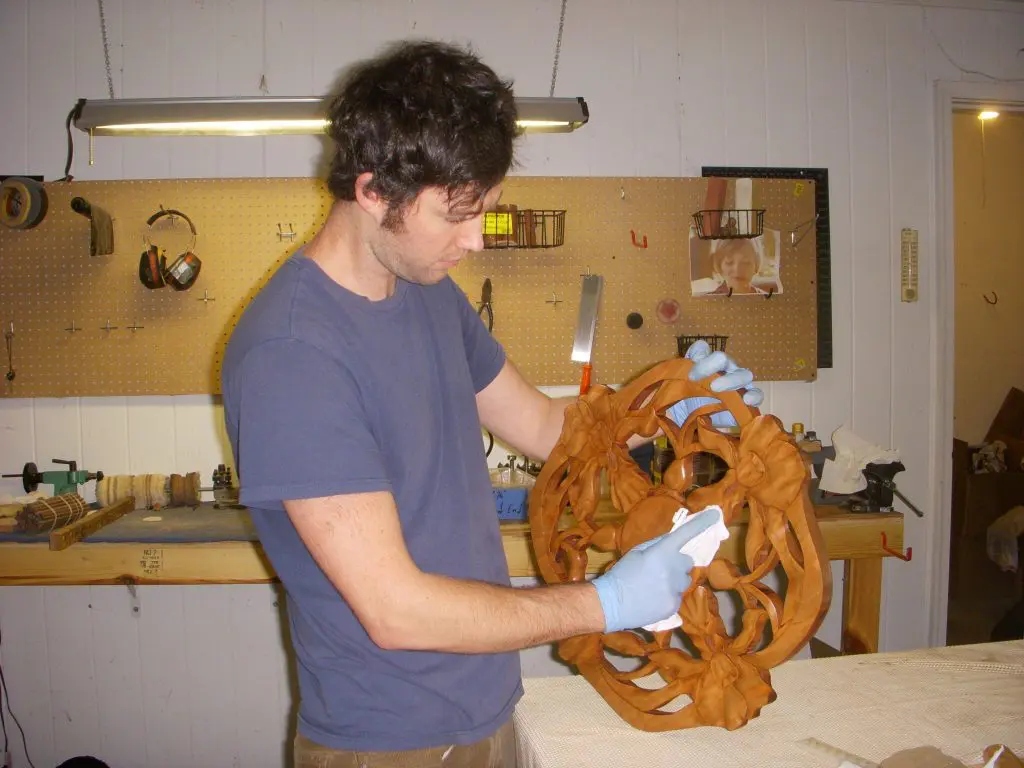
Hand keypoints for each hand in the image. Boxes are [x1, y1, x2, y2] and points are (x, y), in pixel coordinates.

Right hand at [591, 509, 719, 631]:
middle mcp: (673, 569)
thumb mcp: (637, 552)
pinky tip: (654, 598)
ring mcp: (675, 589)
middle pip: (687, 561)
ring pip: (684, 581)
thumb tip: (673, 539)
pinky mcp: (674, 605)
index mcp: (662, 552)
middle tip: (661, 569)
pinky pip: (678, 596)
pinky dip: (669, 596)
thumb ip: (657, 545)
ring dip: (675, 581)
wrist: (612, 603)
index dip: (702, 523)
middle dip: (678, 563)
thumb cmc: (622, 574)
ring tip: (655, 586)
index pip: (686, 534)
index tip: (716, 514)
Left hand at [666, 340, 763, 427]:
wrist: (698, 426)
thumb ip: (670, 386)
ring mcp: (736, 384)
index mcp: (702, 364)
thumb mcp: (674, 396)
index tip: (690, 372)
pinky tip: (746, 400)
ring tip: (718, 389)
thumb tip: (665, 383)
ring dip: (732, 379)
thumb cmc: (685, 406)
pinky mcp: (746, 400)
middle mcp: (720, 369)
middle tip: (700, 379)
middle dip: (713, 365)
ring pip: (743, 373)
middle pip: (722, 358)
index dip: (698, 354)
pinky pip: (757, 393)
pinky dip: (754, 395)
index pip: (701, 349)